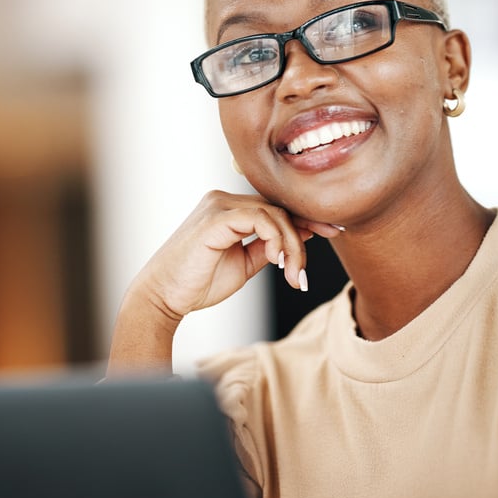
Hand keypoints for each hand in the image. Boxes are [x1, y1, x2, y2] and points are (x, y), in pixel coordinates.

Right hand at [131, 191, 341, 319]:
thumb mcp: (245, 263)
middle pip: (280, 208)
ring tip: (292, 274)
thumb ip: (269, 247)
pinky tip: (277, 261)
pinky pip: (260, 219)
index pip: (276, 206)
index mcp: (230, 208)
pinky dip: (276, 239)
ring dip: (292, 245)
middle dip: (304, 234)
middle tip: (310, 264)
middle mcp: (224, 199)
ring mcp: (218, 204)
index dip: (307, 217)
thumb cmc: (198, 282)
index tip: (334, 230)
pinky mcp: (215, 217)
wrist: (163, 298)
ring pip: (274, 214)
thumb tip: (301, 235)